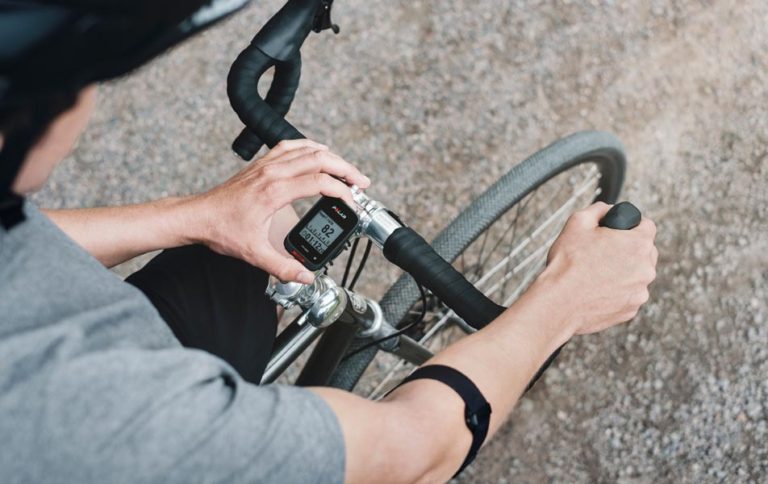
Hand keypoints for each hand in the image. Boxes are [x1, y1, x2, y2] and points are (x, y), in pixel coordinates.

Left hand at [191, 139, 370, 282]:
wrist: (198, 217)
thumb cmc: (222, 230)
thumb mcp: (254, 254)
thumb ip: (283, 267)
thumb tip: (306, 277)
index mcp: (274, 191)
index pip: (319, 182)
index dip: (341, 191)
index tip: (351, 203)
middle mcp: (272, 172)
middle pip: (319, 158)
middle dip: (345, 169)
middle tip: (361, 182)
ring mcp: (266, 165)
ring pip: (307, 148)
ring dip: (331, 156)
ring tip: (346, 170)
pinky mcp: (261, 164)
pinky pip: (290, 145)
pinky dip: (309, 147)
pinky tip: (318, 153)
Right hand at [538, 202, 657, 335]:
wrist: (559, 303)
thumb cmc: (567, 264)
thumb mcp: (577, 223)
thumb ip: (599, 210)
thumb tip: (607, 210)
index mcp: (638, 244)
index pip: (647, 226)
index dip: (631, 225)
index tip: (619, 231)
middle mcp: (646, 269)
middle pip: (645, 252)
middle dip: (628, 250)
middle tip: (603, 253)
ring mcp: (640, 292)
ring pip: (637, 275)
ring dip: (623, 272)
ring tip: (596, 274)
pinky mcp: (631, 310)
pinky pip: (629, 295)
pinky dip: (617, 292)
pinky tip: (597, 290)